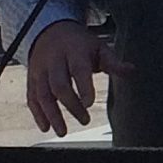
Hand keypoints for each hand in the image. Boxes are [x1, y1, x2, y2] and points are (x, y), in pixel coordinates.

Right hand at [22, 18, 129, 136]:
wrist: (51, 30)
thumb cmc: (79, 44)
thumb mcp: (98, 47)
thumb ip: (113, 62)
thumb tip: (131, 70)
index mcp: (74, 51)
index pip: (78, 69)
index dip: (83, 87)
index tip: (89, 104)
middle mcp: (54, 61)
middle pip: (59, 85)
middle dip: (71, 105)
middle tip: (85, 120)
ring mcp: (40, 70)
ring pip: (42, 94)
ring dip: (52, 115)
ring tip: (63, 131)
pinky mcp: (31, 78)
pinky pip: (32, 97)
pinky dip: (37, 114)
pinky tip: (46, 127)